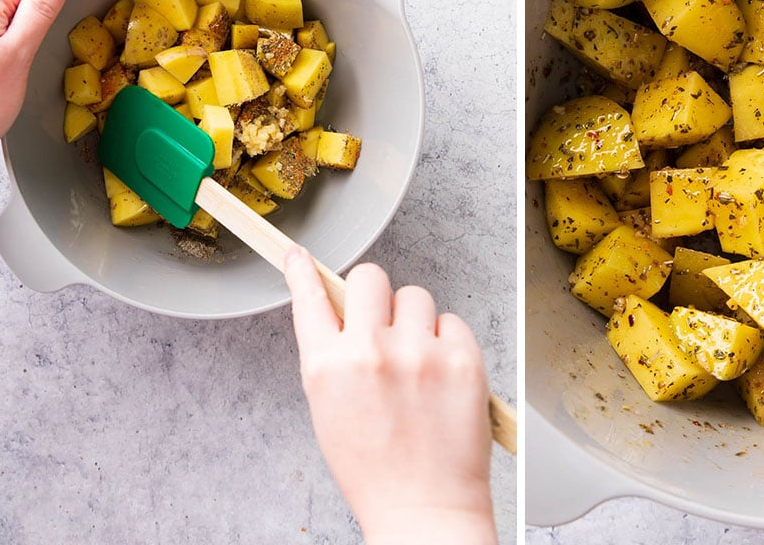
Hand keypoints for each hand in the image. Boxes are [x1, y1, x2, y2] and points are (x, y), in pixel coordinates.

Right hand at [284, 246, 495, 543]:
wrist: (425, 509)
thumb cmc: (376, 469)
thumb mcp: (330, 411)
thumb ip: (332, 357)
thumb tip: (340, 312)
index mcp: (327, 367)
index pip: (310, 298)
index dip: (302, 271)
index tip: (300, 254)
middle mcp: (370, 352)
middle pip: (371, 277)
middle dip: (376, 294)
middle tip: (384, 323)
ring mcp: (420, 352)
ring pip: (417, 296)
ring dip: (416, 321)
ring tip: (418, 365)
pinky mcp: (463, 358)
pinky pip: (452, 321)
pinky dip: (448, 341)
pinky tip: (442, 376)